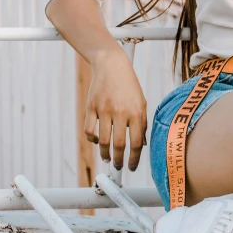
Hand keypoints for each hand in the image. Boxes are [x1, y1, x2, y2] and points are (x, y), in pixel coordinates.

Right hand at [84, 47, 147, 171]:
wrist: (112, 65)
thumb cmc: (129, 85)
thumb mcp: (141, 102)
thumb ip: (142, 123)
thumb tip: (142, 145)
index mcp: (136, 111)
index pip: (136, 142)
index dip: (134, 158)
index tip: (132, 167)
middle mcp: (120, 111)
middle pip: (119, 144)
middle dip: (119, 160)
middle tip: (118, 166)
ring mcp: (104, 110)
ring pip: (102, 141)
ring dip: (105, 153)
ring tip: (107, 158)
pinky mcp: (91, 107)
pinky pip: (89, 130)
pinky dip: (92, 140)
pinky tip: (96, 142)